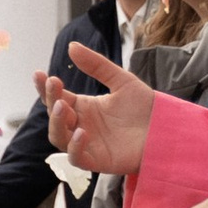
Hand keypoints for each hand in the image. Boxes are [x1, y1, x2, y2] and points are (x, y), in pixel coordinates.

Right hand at [47, 41, 154, 175]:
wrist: (167, 129)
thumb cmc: (145, 107)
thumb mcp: (121, 80)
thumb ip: (97, 65)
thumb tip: (71, 46)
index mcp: (83, 107)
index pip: (57, 97)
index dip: (46, 88)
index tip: (40, 74)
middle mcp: (80, 125)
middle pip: (54, 116)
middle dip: (51, 100)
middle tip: (55, 86)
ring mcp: (86, 144)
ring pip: (58, 137)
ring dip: (57, 122)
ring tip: (63, 106)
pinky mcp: (96, 160)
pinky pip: (76, 157)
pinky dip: (74, 147)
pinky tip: (82, 132)